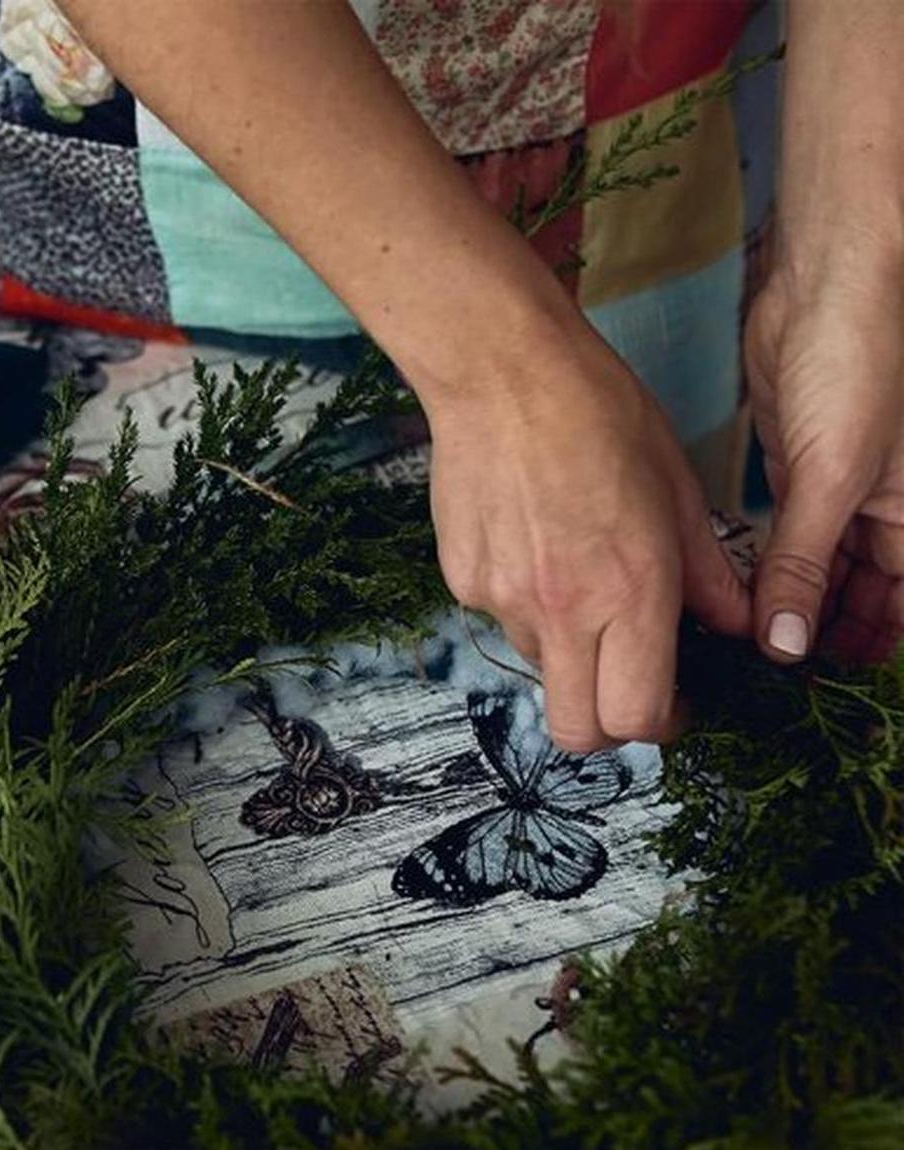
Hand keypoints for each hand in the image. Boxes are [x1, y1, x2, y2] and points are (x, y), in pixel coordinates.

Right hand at [426, 330, 750, 751]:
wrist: (502, 374)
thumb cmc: (601, 415)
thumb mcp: (680, 491)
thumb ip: (707, 574)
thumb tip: (730, 626)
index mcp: (630, 591)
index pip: (638, 716)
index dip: (661, 723)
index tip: (670, 701)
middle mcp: (562, 612)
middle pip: (577, 732)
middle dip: (605, 727)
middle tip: (622, 683)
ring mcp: (503, 602)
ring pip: (541, 666)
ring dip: (566, 645)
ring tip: (573, 567)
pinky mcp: (462, 582)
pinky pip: (501, 617)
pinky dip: (523, 599)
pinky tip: (531, 537)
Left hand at [745, 252, 903, 664]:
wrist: (832, 279)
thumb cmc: (864, 357)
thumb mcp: (835, 474)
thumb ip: (806, 563)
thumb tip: (788, 643)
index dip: (869, 650)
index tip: (819, 693)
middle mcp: (893, 510)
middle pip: (864, 597)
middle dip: (824, 636)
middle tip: (770, 679)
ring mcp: (847, 490)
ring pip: (824, 571)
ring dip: (791, 608)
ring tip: (746, 654)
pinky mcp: (803, 470)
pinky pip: (792, 538)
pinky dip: (770, 571)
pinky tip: (738, 603)